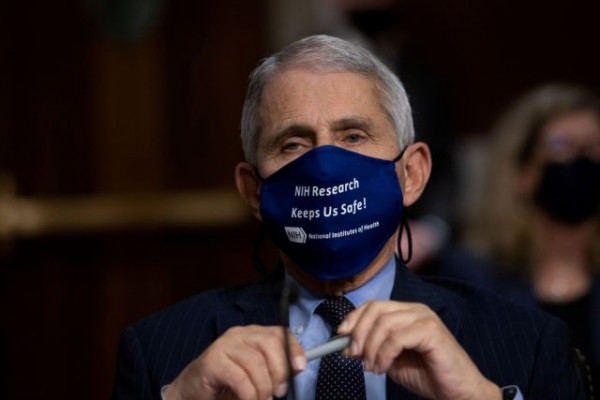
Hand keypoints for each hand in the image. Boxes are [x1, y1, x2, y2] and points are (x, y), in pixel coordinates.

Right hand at [164, 325, 305, 399]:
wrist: (192, 393)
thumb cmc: (227, 386)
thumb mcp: (256, 376)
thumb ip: (276, 369)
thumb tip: (299, 366)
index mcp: (252, 334)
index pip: (280, 333)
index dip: (293, 349)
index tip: (300, 368)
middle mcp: (239, 334)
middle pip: (271, 343)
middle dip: (280, 371)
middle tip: (279, 392)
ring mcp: (224, 344)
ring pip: (256, 362)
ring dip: (263, 388)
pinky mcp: (212, 360)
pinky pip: (239, 377)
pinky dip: (249, 394)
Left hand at [337, 301, 500, 399]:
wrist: (458, 391)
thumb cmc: (428, 375)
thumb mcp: (391, 360)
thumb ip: (372, 349)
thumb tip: (347, 346)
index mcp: (406, 312)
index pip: (373, 305)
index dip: (354, 318)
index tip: (341, 336)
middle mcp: (415, 310)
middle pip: (376, 310)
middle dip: (359, 332)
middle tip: (354, 355)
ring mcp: (424, 318)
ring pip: (384, 323)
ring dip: (371, 348)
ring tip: (372, 367)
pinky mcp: (431, 330)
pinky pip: (397, 338)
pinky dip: (384, 354)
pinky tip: (384, 368)